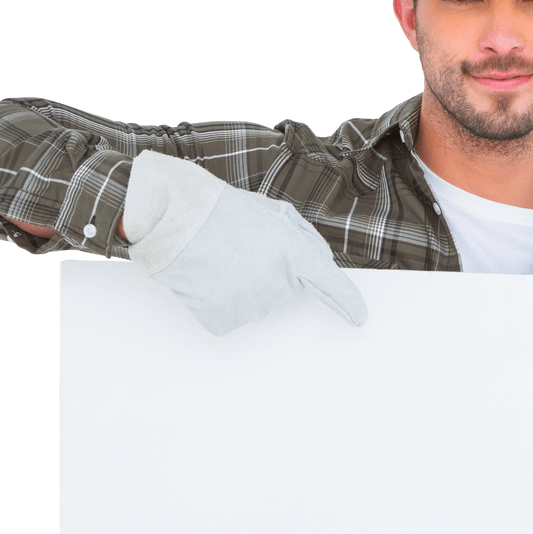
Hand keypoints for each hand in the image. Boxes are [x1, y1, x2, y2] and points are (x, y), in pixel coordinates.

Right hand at [124, 151, 367, 335]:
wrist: (174, 221)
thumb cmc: (225, 212)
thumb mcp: (276, 214)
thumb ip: (306, 239)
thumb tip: (321, 263)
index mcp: (295, 254)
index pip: (332, 286)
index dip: (347, 303)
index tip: (358, 318)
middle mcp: (278, 285)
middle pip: (290, 289)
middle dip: (277, 271)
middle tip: (249, 249)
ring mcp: (250, 307)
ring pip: (262, 303)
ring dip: (250, 285)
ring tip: (226, 259)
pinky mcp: (224, 321)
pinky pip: (235, 315)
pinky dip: (224, 301)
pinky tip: (212, 279)